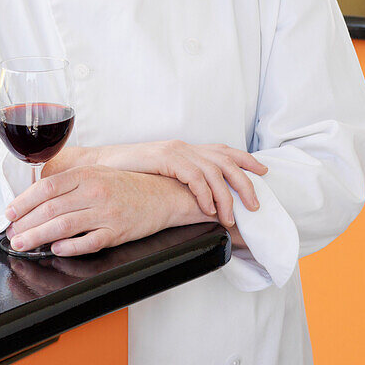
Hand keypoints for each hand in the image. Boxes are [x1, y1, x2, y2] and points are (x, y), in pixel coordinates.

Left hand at [5, 166, 204, 256]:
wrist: (162, 194)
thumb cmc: (125, 185)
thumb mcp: (97, 173)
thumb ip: (70, 183)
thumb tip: (37, 197)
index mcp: (86, 174)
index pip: (46, 187)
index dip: (24, 201)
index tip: (9, 214)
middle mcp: (94, 191)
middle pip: (50, 208)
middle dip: (26, 224)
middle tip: (12, 235)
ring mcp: (106, 212)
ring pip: (64, 226)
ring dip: (38, 237)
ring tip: (22, 245)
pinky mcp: (116, 232)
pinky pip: (89, 242)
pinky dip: (70, 247)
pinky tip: (55, 249)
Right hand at [76, 141, 267, 228]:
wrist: (101, 165)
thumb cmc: (130, 174)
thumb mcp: (162, 175)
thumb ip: (181, 180)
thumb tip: (203, 199)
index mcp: (187, 149)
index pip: (223, 150)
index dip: (246, 159)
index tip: (263, 170)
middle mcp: (185, 147)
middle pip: (225, 160)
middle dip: (245, 183)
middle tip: (255, 205)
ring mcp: (175, 151)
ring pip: (213, 171)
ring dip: (225, 196)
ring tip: (230, 218)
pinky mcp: (164, 158)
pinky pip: (193, 176)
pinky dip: (204, 193)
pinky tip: (207, 209)